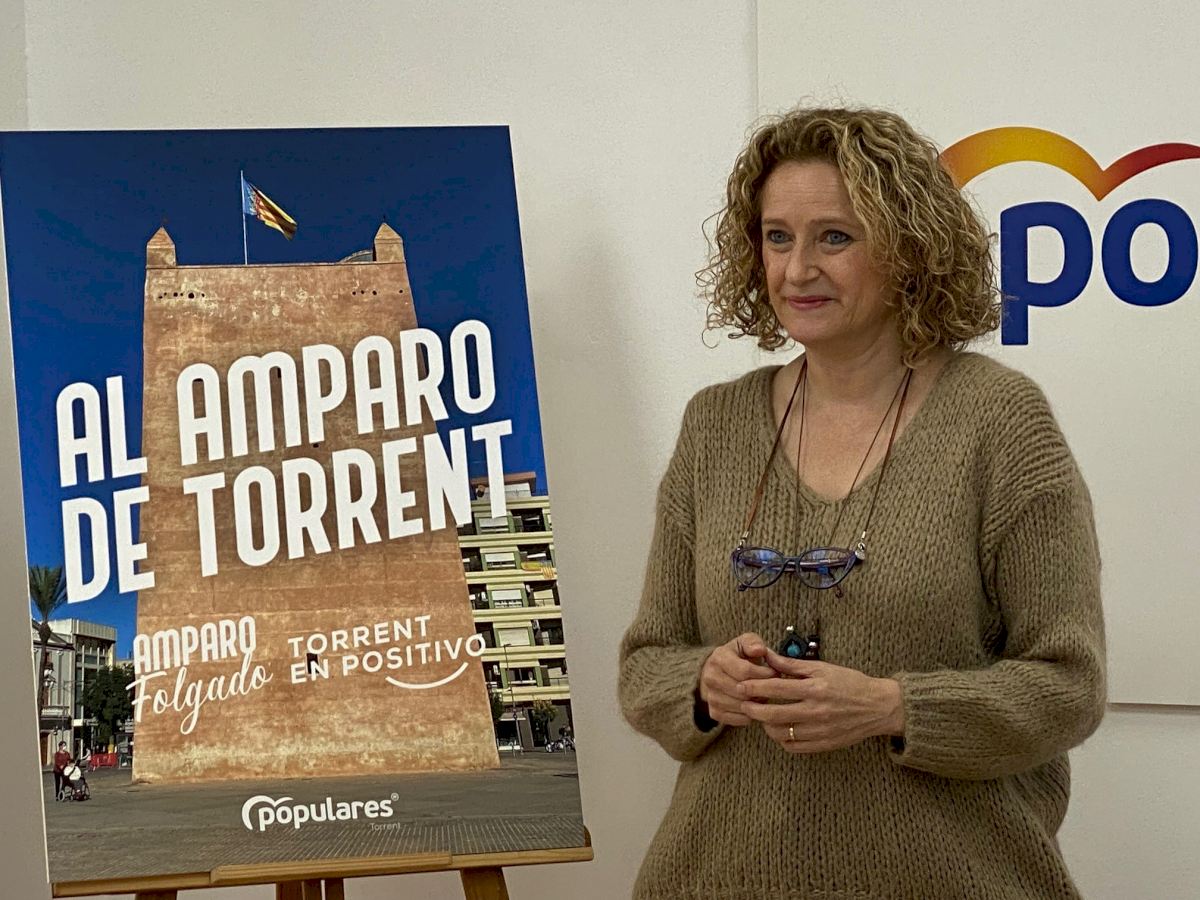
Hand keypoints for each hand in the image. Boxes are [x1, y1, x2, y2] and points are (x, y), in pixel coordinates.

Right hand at [698, 633, 777, 725]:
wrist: (717, 671)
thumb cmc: (737, 656)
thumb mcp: (745, 642)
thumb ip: (753, 642)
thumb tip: (759, 650)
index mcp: (719, 658)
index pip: (744, 670)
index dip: (764, 673)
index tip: (775, 673)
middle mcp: (710, 677)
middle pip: (742, 690)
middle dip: (762, 690)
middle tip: (772, 687)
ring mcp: (710, 696)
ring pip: (741, 706)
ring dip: (757, 704)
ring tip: (764, 695)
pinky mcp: (714, 711)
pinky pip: (737, 719)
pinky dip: (750, 715)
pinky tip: (755, 706)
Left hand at [737, 649, 904, 752]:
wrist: (877, 707)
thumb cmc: (850, 683)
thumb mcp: (822, 668)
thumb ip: (793, 665)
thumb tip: (768, 657)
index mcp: (815, 689)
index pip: (776, 688)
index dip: (754, 687)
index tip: (741, 686)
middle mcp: (815, 711)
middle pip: (773, 714)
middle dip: (753, 709)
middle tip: (743, 704)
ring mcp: (819, 731)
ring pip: (780, 733)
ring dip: (765, 725)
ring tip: (761, 716)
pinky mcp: (822, 745)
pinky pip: (793, 746)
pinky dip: (781, 739)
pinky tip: (778, 730)